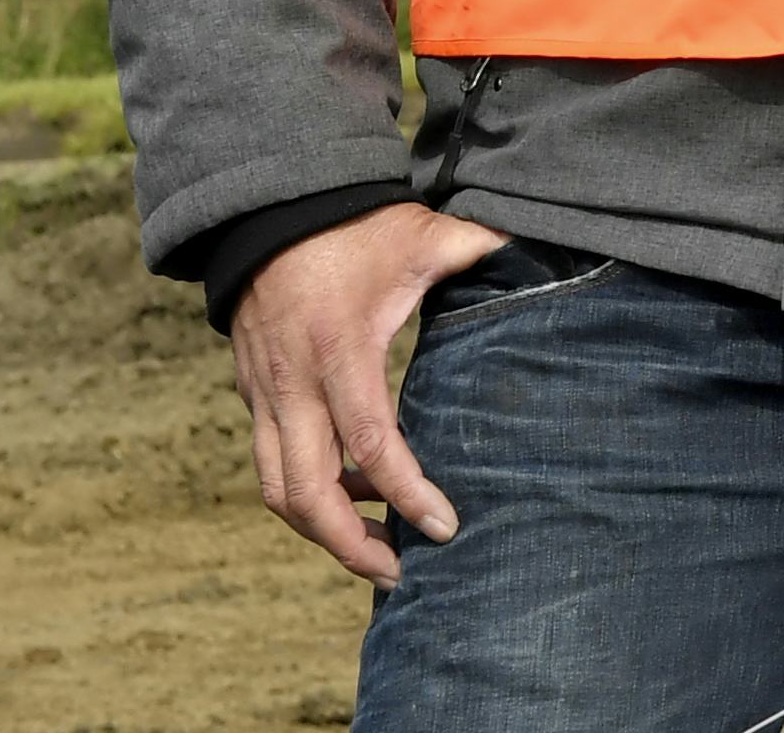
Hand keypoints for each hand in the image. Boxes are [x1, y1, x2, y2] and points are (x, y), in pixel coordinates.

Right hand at [231, 201, 508, 581]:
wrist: (270, 210)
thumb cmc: (354, 227)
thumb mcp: (420, 234)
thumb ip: (477, 247)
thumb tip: (530, 247)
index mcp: (342, 352)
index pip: (372, 444)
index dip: (407, 494)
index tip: (444, 527)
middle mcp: (293, 384)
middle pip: (306, 493)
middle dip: (350, 545)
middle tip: (399, 572)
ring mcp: (264, 394)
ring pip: (278, 489)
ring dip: (321, 530)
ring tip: (373, 551)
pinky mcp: (252, 394)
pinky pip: (271, 463)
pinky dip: (303, 493)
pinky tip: (348, 494)